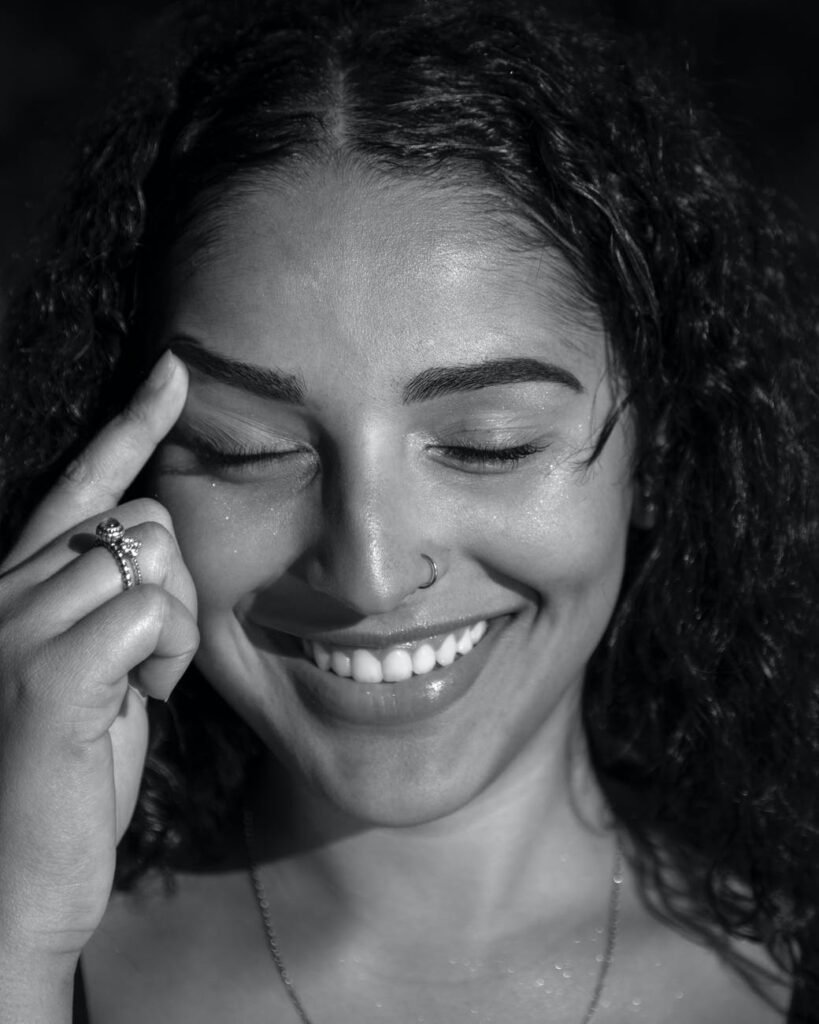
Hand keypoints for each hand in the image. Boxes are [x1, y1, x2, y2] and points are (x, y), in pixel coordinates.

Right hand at [0, 350, 197, 968]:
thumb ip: (113, 605)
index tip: (173, 369)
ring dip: (175, 629)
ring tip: (137, 686)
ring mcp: (14, 624)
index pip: (82, 485)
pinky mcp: (43, 669)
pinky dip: (168, 656)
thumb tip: (161, 557)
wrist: (16, 882)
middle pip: (148, 520)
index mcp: (20, 587)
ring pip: (156, 559)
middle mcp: (3, 589)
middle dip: (176, 589)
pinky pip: (152, 611)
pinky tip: (138, 701)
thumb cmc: (65, 777)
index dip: (130, 424)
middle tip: (147, 663)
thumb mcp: (97, 674)